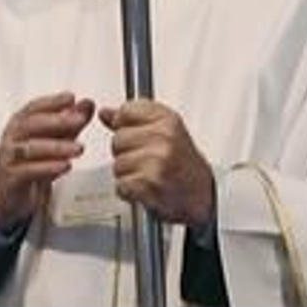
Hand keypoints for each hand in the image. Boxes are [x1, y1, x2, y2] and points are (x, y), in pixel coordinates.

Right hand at [0, 93, 93, 231]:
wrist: (12, 197)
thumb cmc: (29, 164)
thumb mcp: (53, 141)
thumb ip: (69, 122)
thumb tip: (86, 104)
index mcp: (20, 125)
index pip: (34, 108)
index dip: (52, 102)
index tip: (70, 98)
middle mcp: (12, 138)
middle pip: (30, 124)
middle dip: (56, 121)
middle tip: (78, 119)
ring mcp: (9, 158)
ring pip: (29, 148)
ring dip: (56, 147)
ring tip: (78, 148)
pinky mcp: (10, 178)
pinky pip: (27, 171)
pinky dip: (47, 168)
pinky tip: (64, 166)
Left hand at [99, 101, 214, 225]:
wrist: (202, 194)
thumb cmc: (183, 163)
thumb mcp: (165, 130)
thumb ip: (133, 119)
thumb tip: (105, 113)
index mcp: (168, 121)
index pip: (126, 111)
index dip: (126, 125)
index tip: (138, 135)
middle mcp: (164, 139)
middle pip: (117, 140)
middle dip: (126, 153)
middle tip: (147, 160)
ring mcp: (157, 162)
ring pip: (117, 164)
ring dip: (128, 174)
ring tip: (148, 175)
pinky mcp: (149, 184)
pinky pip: (121, 185)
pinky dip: (129, 191)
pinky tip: (145, 188)